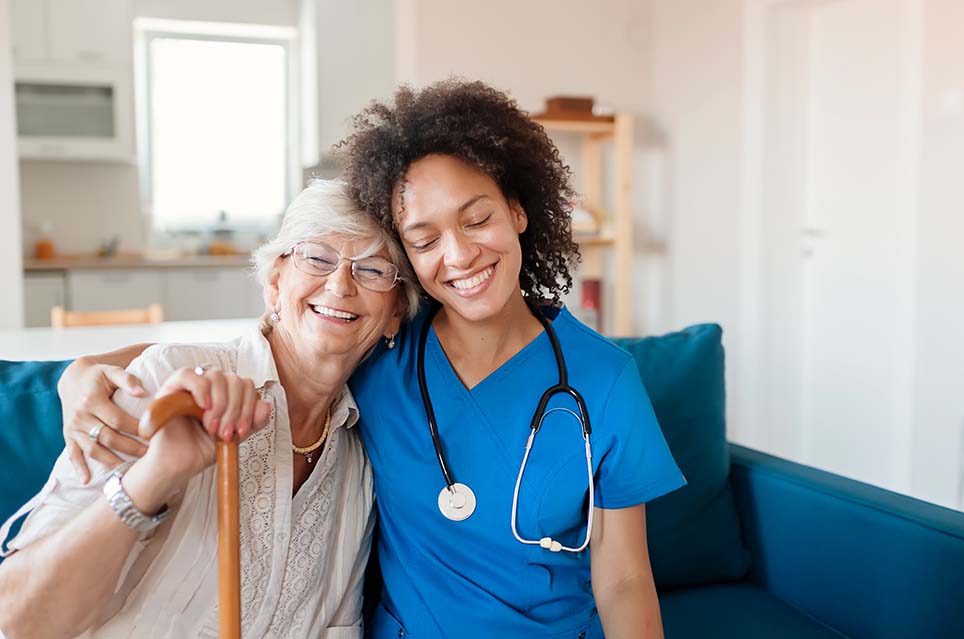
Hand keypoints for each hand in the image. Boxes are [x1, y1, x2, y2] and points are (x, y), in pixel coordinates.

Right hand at [61, 357, 147, 482]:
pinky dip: (79, 468)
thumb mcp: (111, 371)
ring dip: (111, 462)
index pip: (118, 420)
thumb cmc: (99, 375)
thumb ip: (127, 380)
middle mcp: (80, 416)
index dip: (136, 429)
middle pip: (108, 437)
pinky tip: (87, 480)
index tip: (154, 436)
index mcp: (92, 400)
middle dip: (130, 448)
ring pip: (93, 449)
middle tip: (150, 457)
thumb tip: (143, 393)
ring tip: (129, 473)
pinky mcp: (68, 436)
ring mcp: (73, 428)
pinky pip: (73, 454)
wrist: (72, 379)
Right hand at [134, 368, 270, 494]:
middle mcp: (210, 387)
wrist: (178, 466)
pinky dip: (200, 389)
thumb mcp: (235, 435)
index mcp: (226, 395)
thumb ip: (253, 422)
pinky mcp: (170, 389)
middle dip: (234, 410)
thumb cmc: (202, 449)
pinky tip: (203, 407)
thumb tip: (266, 405)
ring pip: (216, 375)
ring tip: (211, 426)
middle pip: (234, 380)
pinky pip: (187, 374)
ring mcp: (190, 386)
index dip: (249, 406)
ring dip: (220, 403)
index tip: (242, 430)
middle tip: (225, 433)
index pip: (246, 384)